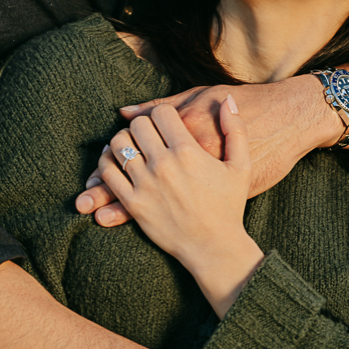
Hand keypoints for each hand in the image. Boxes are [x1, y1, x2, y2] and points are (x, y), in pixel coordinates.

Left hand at [76, 77, 338, 225]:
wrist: (215, 247)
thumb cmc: (229, 206)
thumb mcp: (240, 165)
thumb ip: (235, 129)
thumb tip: (228, 100)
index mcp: (189, 151)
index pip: (161, 113)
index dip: (162, 114)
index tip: (165, 123)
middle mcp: (164, 164)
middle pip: (137, 125)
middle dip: (142, 125)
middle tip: (147, 134)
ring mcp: (147, 185)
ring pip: (119, 144)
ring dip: (123, 140)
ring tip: (132, 146)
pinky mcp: (134, 205)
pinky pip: (109, 173)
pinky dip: (107, 163)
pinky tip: (117, 163)